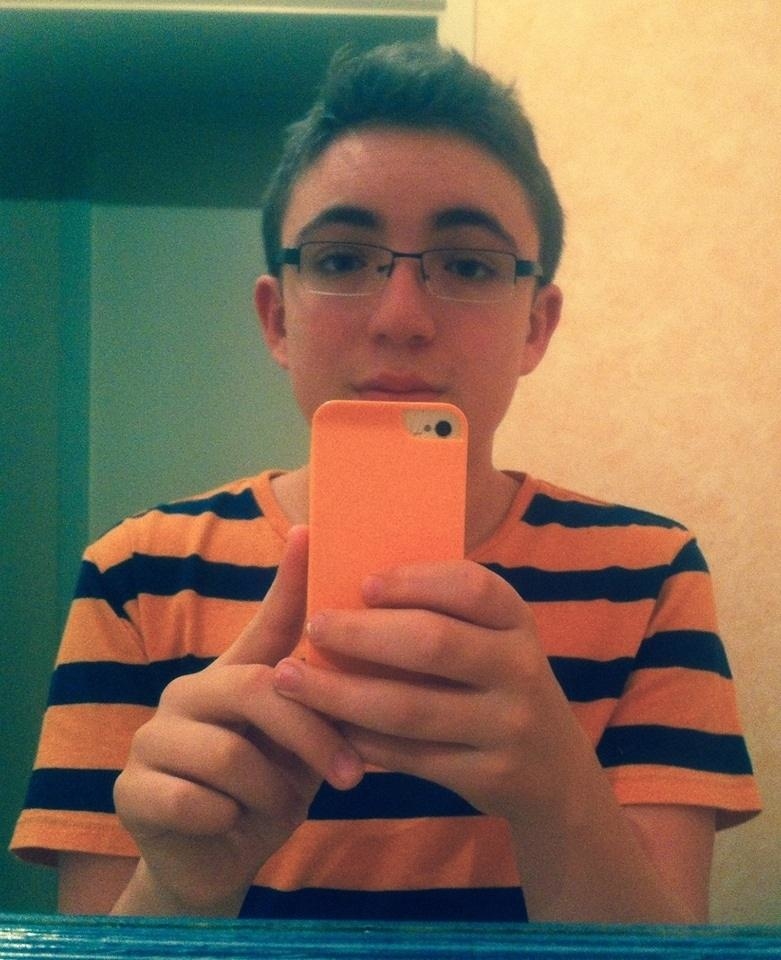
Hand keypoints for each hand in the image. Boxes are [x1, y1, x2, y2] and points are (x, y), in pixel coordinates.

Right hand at [112, 526, 363, 915]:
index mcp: (235, 676)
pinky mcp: (130, 788)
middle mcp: (189, 691)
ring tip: (276, 807)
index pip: (266, 620)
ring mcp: (153, 737)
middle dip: (311, 736)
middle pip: (258, 690)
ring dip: (269, 792)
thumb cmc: (267, 795)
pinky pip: (192, 801)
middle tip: (348, 775)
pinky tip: (226, 825)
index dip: (288, 579)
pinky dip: (226, 820)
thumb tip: (365, 663)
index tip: (309, 532)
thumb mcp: (302, 749)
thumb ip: (317, 709)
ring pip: (228, 754)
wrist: (217, 865)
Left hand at [272, 559, 582, 822]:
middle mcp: (521, 668)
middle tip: (312, 626)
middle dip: (362, 634)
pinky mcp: (489, 776)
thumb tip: (353, 585)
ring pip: (410, 708)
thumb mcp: (494, 640)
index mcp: (517, 620)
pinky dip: (362, 741)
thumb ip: (443, 612)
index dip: (413, 580)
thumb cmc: (500, 683)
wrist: (556, 772)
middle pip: (433, 643)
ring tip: (291, 680)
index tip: (361, 583)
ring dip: (341, 693)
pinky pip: (411, 757)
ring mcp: (509, 726)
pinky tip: (327, 727)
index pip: (469, 586)